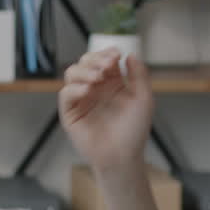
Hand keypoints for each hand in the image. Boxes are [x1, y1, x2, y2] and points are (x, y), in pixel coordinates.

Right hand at [58, 48, 153, 170]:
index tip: (116, 55)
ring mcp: (81, 99)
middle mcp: (95, 88)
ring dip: (84, 71)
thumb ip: (139, 76)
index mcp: (111, 83)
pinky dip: (75, 88)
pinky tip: (88, 90)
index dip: (107, 53)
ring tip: (97, 77)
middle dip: (95, 59)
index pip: (103, 60)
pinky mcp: (70, 113)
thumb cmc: (134, 131)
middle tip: (107, 65)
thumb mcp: (143, 99)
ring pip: (72, 74)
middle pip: (85, 63)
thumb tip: (131, 55)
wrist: (123, 156)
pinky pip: (66, 94)